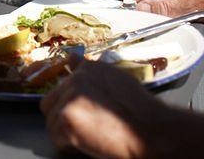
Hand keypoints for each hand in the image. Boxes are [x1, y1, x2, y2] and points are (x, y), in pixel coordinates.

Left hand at [41, 61, 161, 158]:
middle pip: (50, 102)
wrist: (153, 133)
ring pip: (52, 120)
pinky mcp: (67, 118)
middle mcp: (76, 79)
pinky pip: (56, 137)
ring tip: (92, 135)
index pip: (63, 83)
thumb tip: (71, 58)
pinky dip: (69, 145)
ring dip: (67, 131)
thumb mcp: (118, 79)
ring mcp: (70, 98)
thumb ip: (91, 70)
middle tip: (87, 127)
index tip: (82, 111)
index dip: (72, 102)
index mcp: (88, 69)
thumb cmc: (142, 113)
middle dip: (64, 116)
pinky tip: (90, 142)